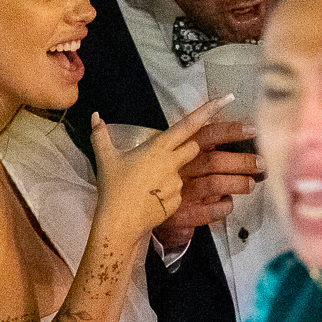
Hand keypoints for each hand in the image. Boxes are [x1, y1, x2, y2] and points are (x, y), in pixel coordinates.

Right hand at [89, 95, 231, 239]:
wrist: (119, 222)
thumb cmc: (113, 188)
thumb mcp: (105, 159)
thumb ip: (101, 135)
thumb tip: (95, 116)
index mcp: (158, 148)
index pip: (188, 125)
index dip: (208, 111)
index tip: (226, 99)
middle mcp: (173, 164)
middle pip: (194, 148)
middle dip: (188, 149)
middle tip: (169, 156)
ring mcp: (178, 184)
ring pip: (186, 173)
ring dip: (173, 175)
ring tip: (148, 187)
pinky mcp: (179, 202)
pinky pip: (178, 193)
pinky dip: (168, 194)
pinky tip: (151, 199)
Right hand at [153, 120, 260, 251]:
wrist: (147, 210)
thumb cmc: (175, 180)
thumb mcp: (184, 158)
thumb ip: (207, 149)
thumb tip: (246, 140)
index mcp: (180, 150)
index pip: (207, 135)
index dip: (231, 130)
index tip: (252, 129)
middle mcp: (180, 169)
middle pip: (214, 161)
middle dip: (242, 161)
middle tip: (260, 163)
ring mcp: (180, 192)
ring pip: (214, 184)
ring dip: (237, 183)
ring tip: (250, 184)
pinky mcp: (182, 215)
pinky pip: (210, 211)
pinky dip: (224, 207)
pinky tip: (228, 203)